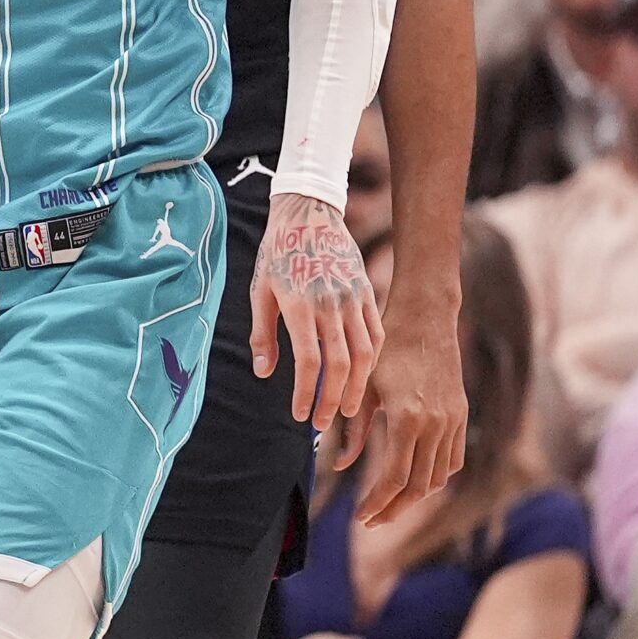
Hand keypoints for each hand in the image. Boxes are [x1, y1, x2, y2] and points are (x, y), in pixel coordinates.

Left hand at [250, 194, 383, 433]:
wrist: (307, 215)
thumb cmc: (277, 254)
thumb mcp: (260, 292)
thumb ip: (262, 335)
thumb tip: (264, 373)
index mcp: (300, 306)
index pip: (310, 362)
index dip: (307, 394)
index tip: (301, 415)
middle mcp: (330, 304)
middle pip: (340, 364)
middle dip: (333, 400)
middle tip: (325, 423)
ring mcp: (353, 298)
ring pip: (365, 353)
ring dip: (358, 386)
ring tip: (348, 409)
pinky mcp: (368, 292)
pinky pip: (377, 333)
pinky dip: (373, 360)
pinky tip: (363, 377)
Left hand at [343, 281, 467, 526]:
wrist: (424, 318)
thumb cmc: (385, 348)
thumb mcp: (362, 387)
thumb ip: (352, 430)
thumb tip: (339, 466)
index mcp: (407, 418)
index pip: (394, 478)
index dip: (377, 503)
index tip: (360, 516)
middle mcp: (435, 424)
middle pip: (418, 487)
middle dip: (394, 509)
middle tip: (372, 520)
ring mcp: (453, 420)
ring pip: (438, 477)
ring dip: (414, 497)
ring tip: (389, 503)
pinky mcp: (461, 414)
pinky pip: (453, 460)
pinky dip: (436, 477)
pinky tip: (416, 480)